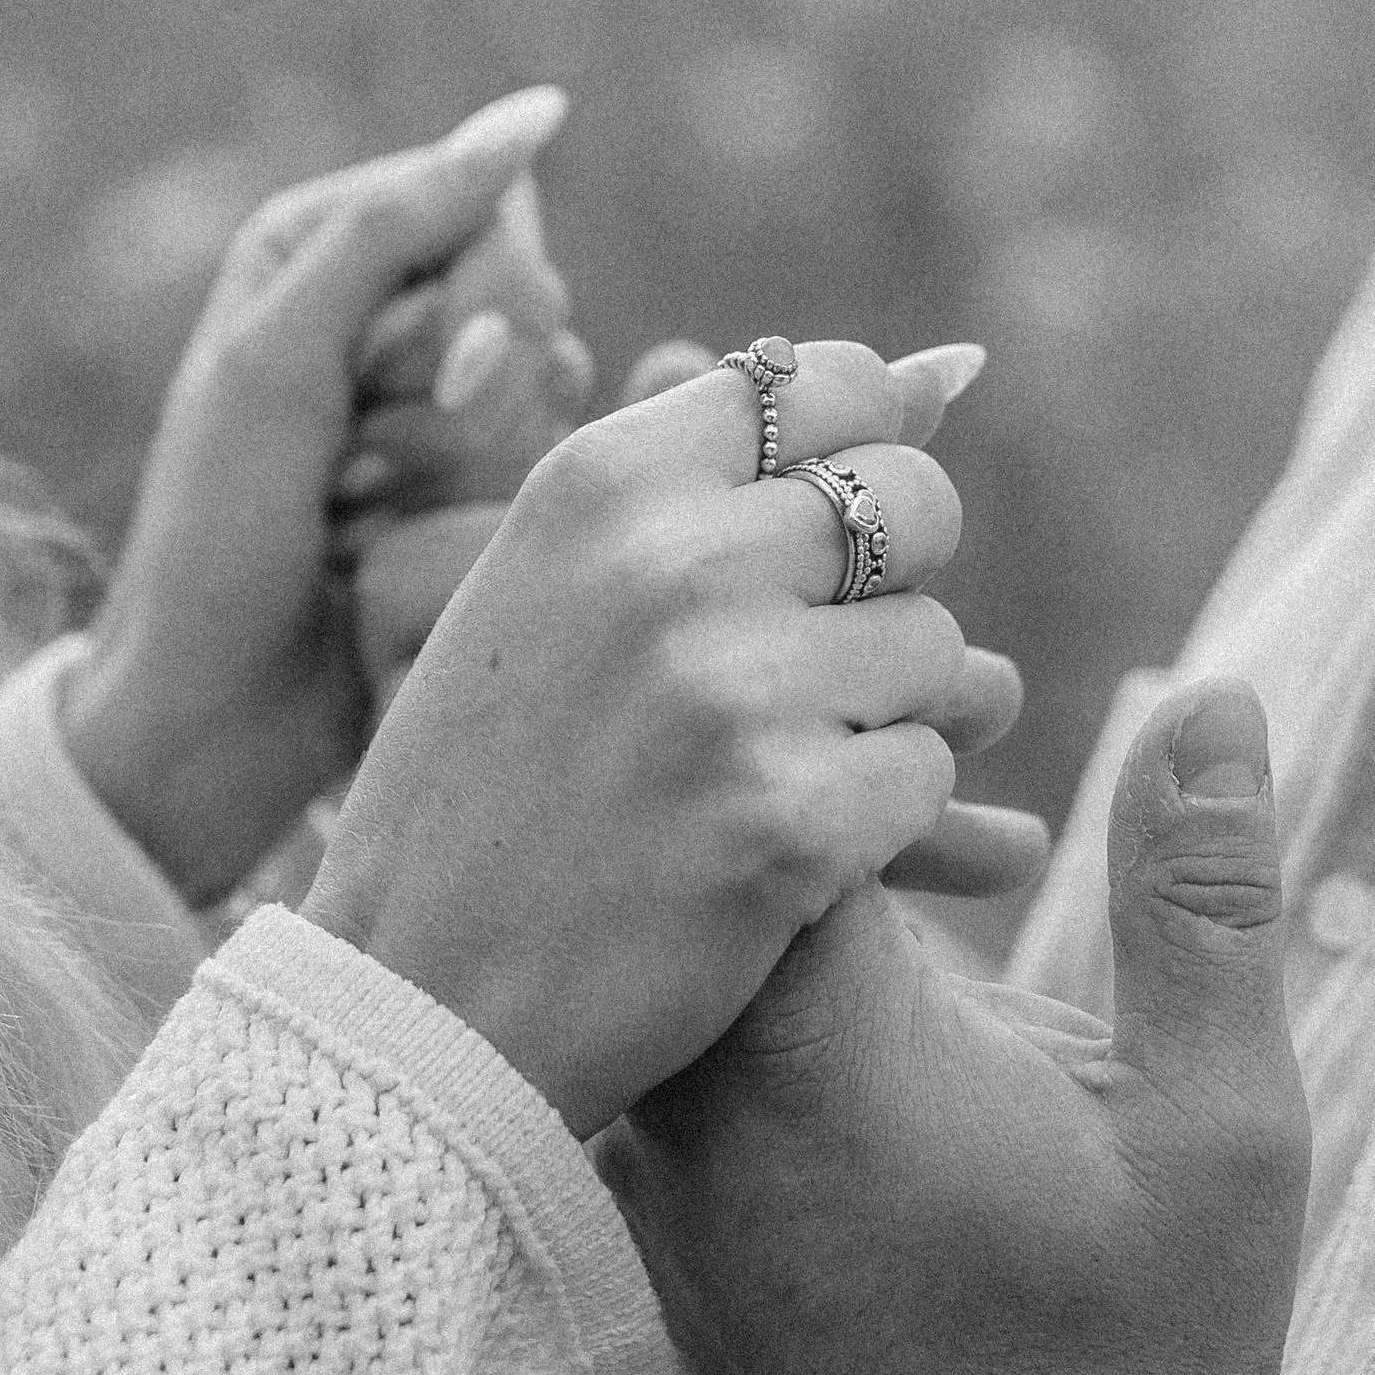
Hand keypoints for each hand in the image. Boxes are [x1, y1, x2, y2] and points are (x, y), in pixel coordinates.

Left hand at [59, 92, 567, 901]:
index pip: (490, 210)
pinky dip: (468, 528)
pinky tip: (388, 565)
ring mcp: (426, 408)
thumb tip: (541, 112)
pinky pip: (545, 477)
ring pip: (547, 400)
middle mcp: (376, 309)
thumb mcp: (281, 363)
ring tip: (356, 526)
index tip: (418, 385)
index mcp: (316, 242)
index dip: (482, 302)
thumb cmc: (214, 537)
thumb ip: (398, 229)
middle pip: (531, 303)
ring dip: (452, 479)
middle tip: (356, 474)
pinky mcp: (466, 497)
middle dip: (460, 405)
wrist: (207, 716)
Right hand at [305, 340, 1048, 1136]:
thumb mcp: (554, 591)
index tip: (831, 532)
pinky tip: (777, 858)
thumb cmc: (489, 791)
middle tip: (809, 673)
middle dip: (891, 587)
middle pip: (912, 501)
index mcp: (598, 482)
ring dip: (885, 719)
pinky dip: (878, 825)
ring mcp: (733, 691)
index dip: (860, 454)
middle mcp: (669, 562)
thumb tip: (957, 370)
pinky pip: (928, 776)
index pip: (822, 383)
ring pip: (938, 650)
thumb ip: (725, 480)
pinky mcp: (791, 821)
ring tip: (766, 775)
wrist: (417, 1004)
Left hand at [603, 680, 1311, 1374]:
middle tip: (966, 736)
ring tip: (974, 860)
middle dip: (813, 776)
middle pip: (690, 859)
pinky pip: (668, 1055)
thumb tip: (1223, 691)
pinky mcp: (654, 1240)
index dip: (858, 713)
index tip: (970, 701)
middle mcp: (692, 1111)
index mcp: (817, 1053)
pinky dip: (758, 992)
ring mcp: (653, 1185)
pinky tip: (902, 995)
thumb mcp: (1220, 1117)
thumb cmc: (1148, 1358)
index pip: (764, 794)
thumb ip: (1204, 891)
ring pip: (673, 955)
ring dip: (787, 890)